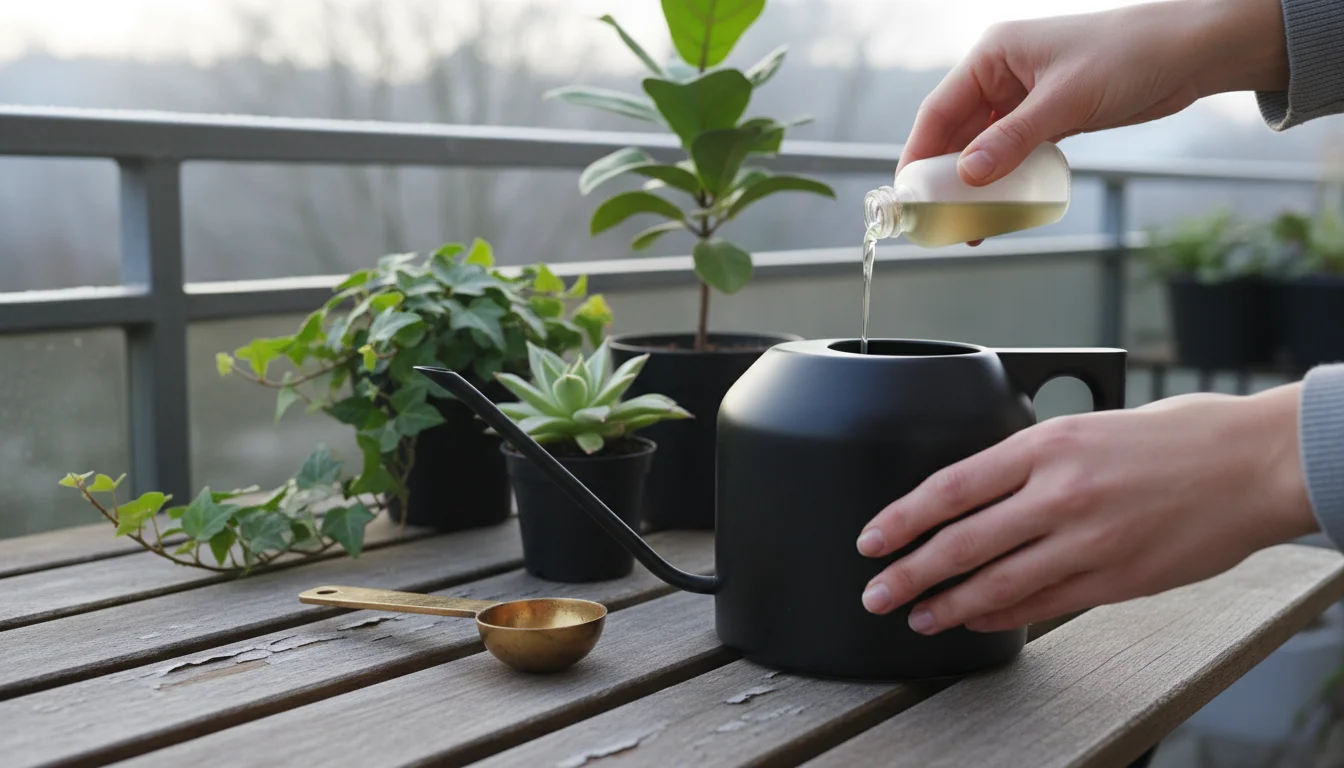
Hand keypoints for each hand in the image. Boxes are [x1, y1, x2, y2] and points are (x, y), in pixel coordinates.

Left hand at [855, 385, 1316, 634]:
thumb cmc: (1176, 436)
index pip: (949, 488)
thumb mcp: (1088, 423)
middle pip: (960, 543)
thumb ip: (1032, 458)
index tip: (871, 539)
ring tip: (917, 616)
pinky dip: (1003, 614)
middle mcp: (1059, 494)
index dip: (901, 519)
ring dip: (948, 605)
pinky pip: (1043, 605)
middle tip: (876, 593)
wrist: (1253, 464)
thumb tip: (978, 490)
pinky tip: (977, 618)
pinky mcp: (1115, 579)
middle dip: (908, 573)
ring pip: (996, 583)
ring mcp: (1087, 542)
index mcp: (1046, 445)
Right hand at [899, 0, 1288, 187]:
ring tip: (968, 225)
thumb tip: (968, 177)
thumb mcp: (1066, 101)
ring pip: (983, 148)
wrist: (1191, 51)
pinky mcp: (1048, 116)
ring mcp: (1024, 96)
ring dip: (975, 186)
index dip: (919, 155)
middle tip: (936, 220)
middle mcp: (1002, 74)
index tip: (908, 194)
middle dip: (945, 178)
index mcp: (994, 55)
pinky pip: (1012, 153)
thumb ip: (1013, 140)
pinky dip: (1004, 181)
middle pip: (956, 133)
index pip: (939, 111)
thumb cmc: (1131, 55)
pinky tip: (1001, 209)